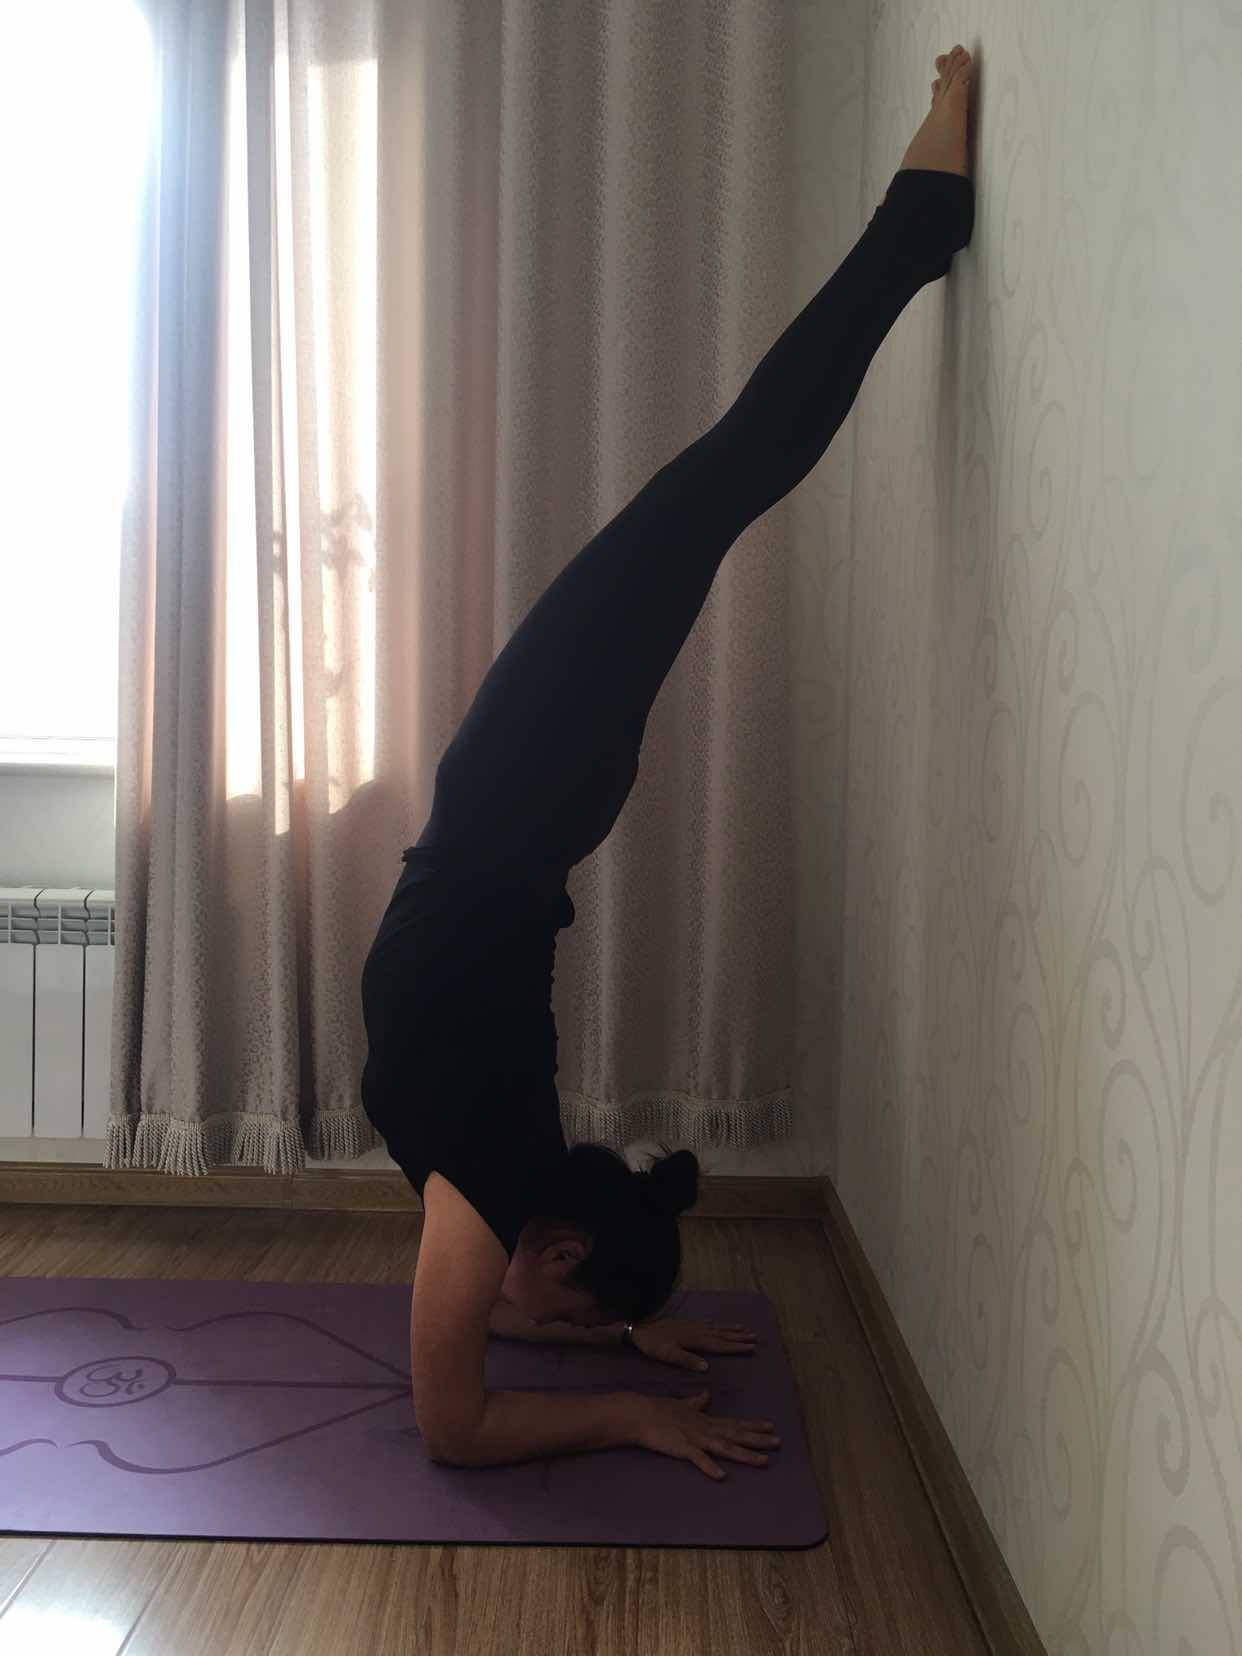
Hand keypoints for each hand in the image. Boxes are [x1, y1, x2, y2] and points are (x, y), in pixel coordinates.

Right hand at [624, 1389, 780, 1480]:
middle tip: (779, 1441)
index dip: (753, 1425)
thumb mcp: (682, 1404)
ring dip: (745, 1454)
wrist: (640, 1414)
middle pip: (736, 1434)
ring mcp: (696, 1438)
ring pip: (725, 1447)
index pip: (734, 1422)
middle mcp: (706, 1428)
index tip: (771, 1426)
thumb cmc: (659, 1410)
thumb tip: (706, 1395)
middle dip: (758, 1439)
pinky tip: (721, 1476)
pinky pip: (698, 1459)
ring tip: (764, 1461)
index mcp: (705, 1420)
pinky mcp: (683, 1448)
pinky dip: (710, 1467)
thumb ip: (696, 1402)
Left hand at [630, 1316, 756, 1371]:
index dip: (735, 1347)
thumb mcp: (669, 1355)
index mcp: (695, 1340)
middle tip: (755, 1338)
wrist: (639, 1329)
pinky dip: (716, 1324)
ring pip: (716, 1328)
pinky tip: (718, 1324)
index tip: (751, 1347)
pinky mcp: (685, 1324)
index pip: (719, 1345)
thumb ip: (687, 1360)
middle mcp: (697, 1331)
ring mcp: (692, 1326)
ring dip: (730, 1329)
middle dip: (738, 1337)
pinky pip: (706, 1323)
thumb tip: (707, 1367)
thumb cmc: (654, 1345)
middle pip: (722, 1335)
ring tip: (744, 1329)